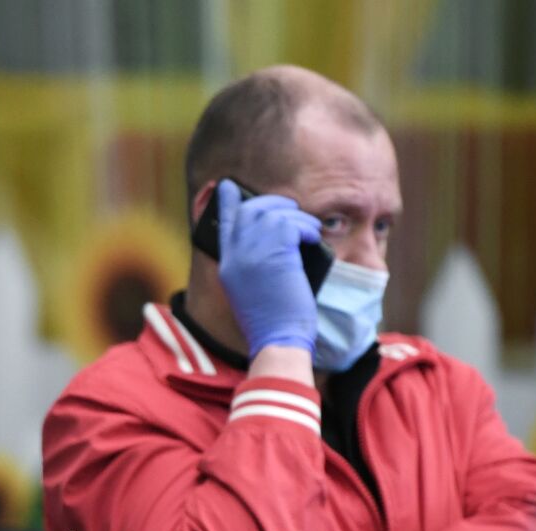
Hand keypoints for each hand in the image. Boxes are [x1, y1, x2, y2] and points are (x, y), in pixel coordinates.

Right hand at [215, 178, 321, 357]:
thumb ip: (255, 263)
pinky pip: (293, 224)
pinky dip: (306, 228)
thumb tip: (275, 237)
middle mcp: (236, 256)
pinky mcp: (277, 254)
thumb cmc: (273, 321)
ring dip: (296, 217)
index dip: (228, 203)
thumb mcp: (253, 290)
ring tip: (308, 230)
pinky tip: (311, 239)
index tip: (228, 186)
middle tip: (290, 209)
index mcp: (228, 266)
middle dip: (271, 203)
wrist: (278, 340)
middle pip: (249, 211)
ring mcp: (254, 254)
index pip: (224, 224)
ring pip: (273, 213)